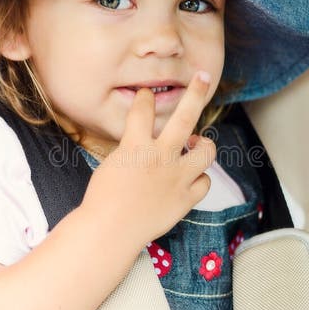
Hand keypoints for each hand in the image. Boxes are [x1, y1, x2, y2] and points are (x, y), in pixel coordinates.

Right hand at [82, 71, 215, 247]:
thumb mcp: (111, 164)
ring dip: (203, 144)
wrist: (109, 231)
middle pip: (185, 116)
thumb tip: (144, 144)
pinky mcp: (185, 199)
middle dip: (196, 92)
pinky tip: (190, 178)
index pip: (143, 109)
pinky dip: (199, 179)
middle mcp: (160, 157)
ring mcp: (176, 178)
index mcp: (135, 145)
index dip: (145, 98)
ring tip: (196, 142)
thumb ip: (131, 150)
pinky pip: (204, 183)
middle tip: (203, 77)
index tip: (147, 95)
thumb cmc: (102, 200)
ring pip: (206, 151)